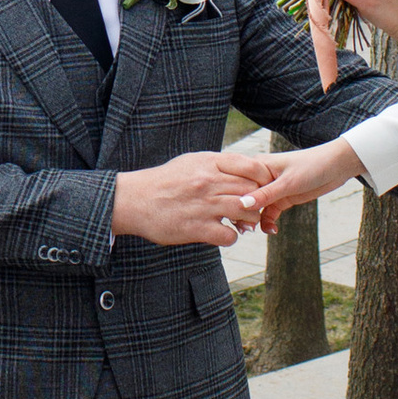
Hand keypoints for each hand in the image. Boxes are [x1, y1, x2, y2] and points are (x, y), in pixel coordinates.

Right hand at [112, 150, 278, 249]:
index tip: (261, 187)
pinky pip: (230, 235)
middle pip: (252, 190)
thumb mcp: (191, 162)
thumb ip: (217, 164)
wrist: (135, 200)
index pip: (251, 166)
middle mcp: (209, 182)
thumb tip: (243, 169)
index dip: (263, 178)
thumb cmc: (165, 181)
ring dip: (249, 220)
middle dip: (258, 200)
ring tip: (241, 223)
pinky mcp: (197, 228)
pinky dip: (231, 236)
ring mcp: (204, 205)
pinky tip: (222, 233)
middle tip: (253, 208)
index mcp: (209, 163)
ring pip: (247, 212)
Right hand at [227, 136, 357, 227]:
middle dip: (241, 213)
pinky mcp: (281, 199)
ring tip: (255, 231)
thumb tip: (243, 204)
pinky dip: (267, 223)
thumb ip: (266, 195)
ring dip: (254, 220)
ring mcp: (270, 189)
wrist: (336, 167)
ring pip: (254, 208)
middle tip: (244, 228)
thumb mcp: (288, 182)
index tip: (230, 215)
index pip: (236, 183)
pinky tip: (272, 231)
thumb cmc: (311, 166)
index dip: (231, 199)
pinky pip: (267, 214)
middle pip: (242, 197)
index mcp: (256, 166)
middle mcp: (259, 177)